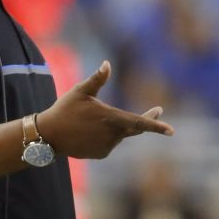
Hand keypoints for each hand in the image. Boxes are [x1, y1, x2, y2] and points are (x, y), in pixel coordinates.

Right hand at [36, 61, 173, 158]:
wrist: (48, 136)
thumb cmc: (65, 110)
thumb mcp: (80, 91)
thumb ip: (97, 79)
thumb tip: (107, 64)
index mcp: (110, 119)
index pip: (138, 123)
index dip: (155, 125)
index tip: (170, 131)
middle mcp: (111, 135)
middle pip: (135, 128)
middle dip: (147, 120)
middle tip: (158, 109)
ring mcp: (106, 147)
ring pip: (120, 134)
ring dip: (115, 126)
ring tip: (91, 121)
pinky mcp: (101, 154)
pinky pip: (110, 142)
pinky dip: (106, 136)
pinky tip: (88, 132)